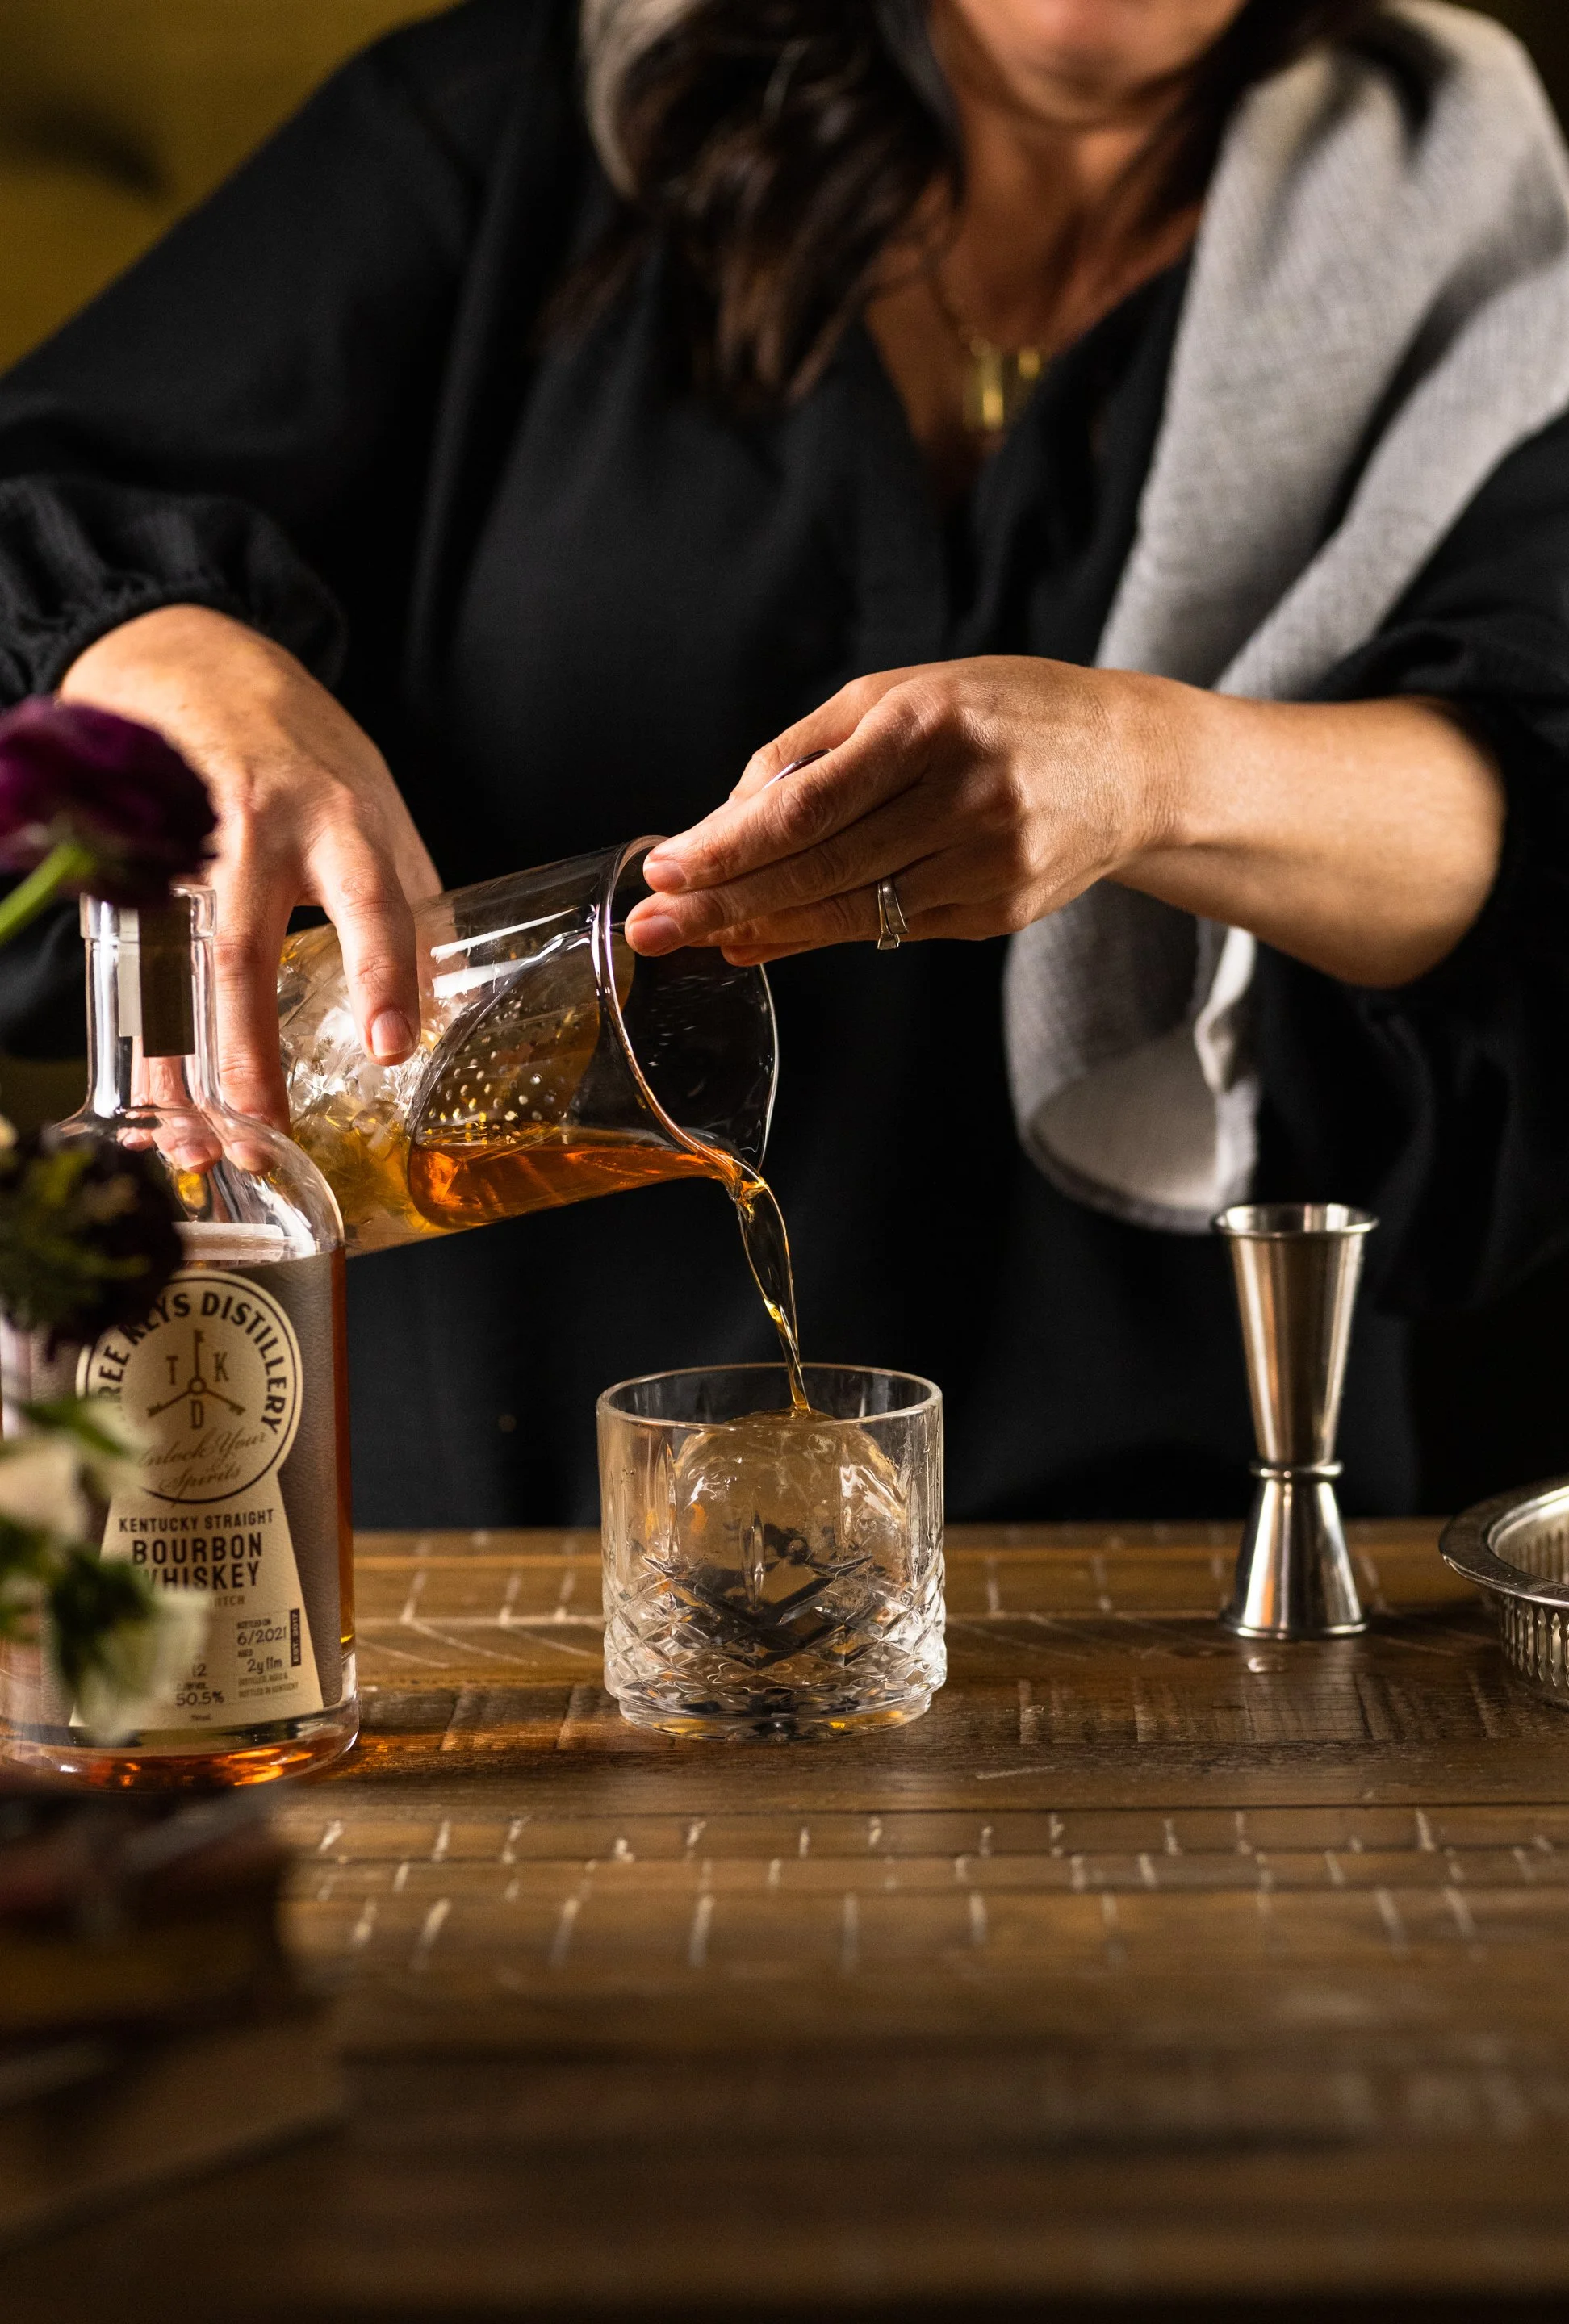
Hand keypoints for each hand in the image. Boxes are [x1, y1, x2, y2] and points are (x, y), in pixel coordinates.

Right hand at [60, 606, 438, 1127]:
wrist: (190, 659)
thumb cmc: (301, 746)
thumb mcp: (376, 802)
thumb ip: (407, 894)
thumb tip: (441, 998)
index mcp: (341, 816)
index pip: (371, 903)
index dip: (383, 976)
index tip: (390, 1047)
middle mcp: (259, 829)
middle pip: (246, 951)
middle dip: (252, 1054)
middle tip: (265, 1137)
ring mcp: (183, 845)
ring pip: (178, 968)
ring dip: (186, 1064)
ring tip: (197, 1141)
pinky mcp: (133, 859)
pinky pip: (138, 962)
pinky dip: (147, 1036)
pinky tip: (154, 1094)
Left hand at [625, 657, 1171, 962]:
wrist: (1132, 761)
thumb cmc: (998, 713)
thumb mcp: (902, 696)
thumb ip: (808, 751)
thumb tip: (720, 824)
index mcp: (929, 724)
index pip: (805, 804)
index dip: (727, 847)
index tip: (664, 871)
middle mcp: (965, 796)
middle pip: (819, 868)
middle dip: (724, 902)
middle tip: (648, 931)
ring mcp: (990, 863)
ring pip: (852, 911)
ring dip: (764, 929)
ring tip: (696, 937)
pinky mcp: (1003, 912)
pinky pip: (893, 929)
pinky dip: (823, 936)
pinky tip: (768, 938)